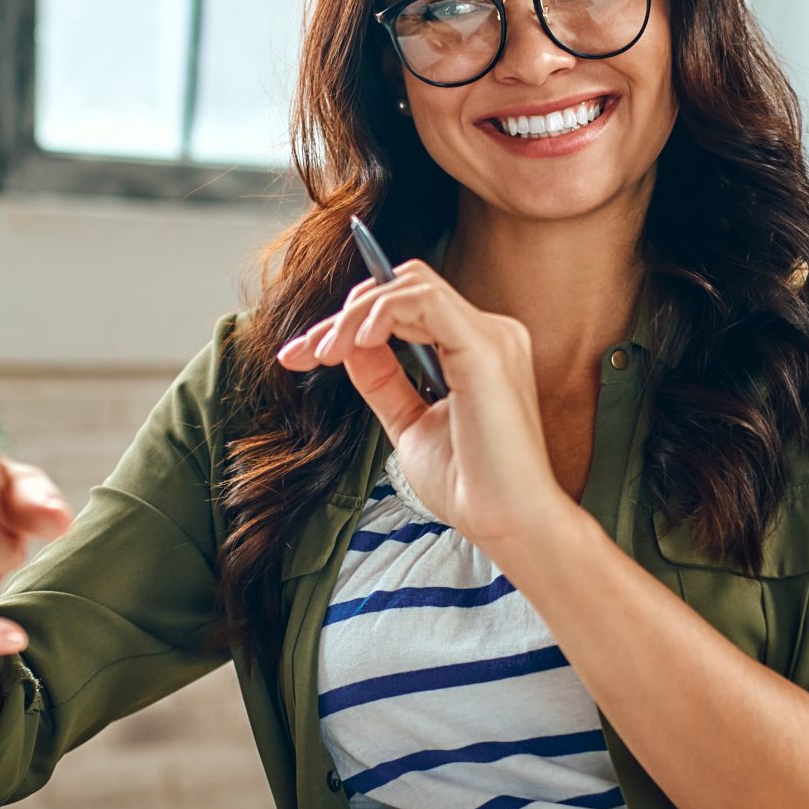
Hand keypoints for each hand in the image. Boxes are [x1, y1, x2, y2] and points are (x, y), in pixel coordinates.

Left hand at [272, 261, 566, 547]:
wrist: (507, 524)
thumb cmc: (470, 486)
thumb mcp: (409, 424)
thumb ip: (383, 381)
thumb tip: (348, 347)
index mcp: (476, 350)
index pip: (405, 309)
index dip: (348, 323)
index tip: (300, 356)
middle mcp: (490, 335)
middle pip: (402, 288)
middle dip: (343, 314)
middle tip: (304, 353)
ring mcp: (492, 337)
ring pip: (410, 285)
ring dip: (356, 313)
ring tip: (326, 352)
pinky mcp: (486, 348)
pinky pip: (425, 299)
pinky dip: (383, 312)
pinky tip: (357, 343)